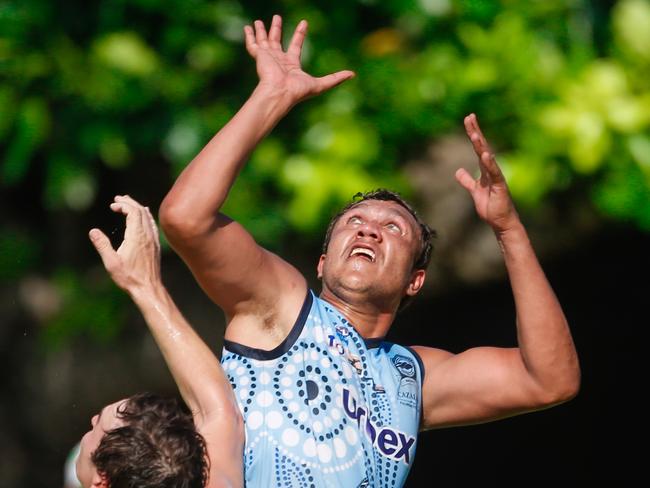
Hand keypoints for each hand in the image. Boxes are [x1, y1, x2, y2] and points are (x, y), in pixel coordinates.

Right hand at [89, 195, 160, 293]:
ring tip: (127, 203)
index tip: (112, 205)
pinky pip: (152, 224)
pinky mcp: (155, 245)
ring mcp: (153, 239)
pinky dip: (146, 216)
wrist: (148, 288)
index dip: (123, 205)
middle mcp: (147, 235)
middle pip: (141, 211)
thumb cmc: (129, 277)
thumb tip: (93, 231)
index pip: (133, 212)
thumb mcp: (111, 262)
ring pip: (148, 217)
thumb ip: (102, 245)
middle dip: (130, 202)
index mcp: (137, 236)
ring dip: (138, 207)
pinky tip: (143, 216)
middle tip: (118, 198)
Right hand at [244, 15, 354, 103]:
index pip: (295, 45)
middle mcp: (278, 60)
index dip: (299, 34)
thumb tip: (352, 74)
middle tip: (276, 17)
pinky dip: (250, 37)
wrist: (279, 94)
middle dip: (276, 29)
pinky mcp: (259, 57)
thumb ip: (335, 78)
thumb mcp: (321, 84)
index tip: (304, 23)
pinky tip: (248, 28)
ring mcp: (268, 58)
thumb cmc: (297, 91)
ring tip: (258, 22)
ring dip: (262, 31)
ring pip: (264, 41)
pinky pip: (252, 45)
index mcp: (291, 64)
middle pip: (277, 41)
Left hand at [455, 113, 519, 232]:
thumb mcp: (474, 191)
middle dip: (475, 132)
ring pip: (487, 157)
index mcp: (485, 170)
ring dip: (481, 145)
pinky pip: (494, 173)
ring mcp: (496, 176)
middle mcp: (491, 170)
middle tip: (470, 117)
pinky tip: (486, 154)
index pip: (477, 148)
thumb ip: (467, 180)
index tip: (468, 119)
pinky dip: (490, 163)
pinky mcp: (500, 186)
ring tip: (475, 133)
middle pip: (482, 147)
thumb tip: (458, 171)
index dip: (473, 133)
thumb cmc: (491, 206)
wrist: (501, 221)